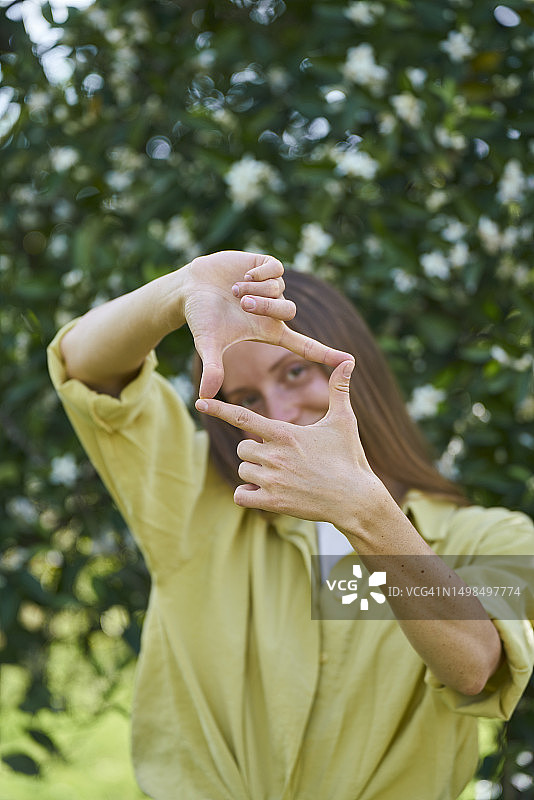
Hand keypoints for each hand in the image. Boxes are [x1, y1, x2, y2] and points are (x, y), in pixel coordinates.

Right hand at [182, 251, 352, 397]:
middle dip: (265, 306)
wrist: (190, 289)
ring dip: (256, 290)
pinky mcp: (265, 266)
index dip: (326, 353)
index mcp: (270, 331)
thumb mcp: (208, 345)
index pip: (304, 345)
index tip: (348, 362)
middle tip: (242, 305)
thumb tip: (204, 397)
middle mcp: (275, 310)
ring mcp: (272, 287)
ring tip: (234, 291)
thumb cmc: (202, 320)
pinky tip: (244, 276)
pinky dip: (260, 274)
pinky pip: (275, 269)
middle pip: (288, 310)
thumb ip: (212, 369)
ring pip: (279, 289)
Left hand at [195, 360, 386, 528]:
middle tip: (281, 458)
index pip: (242, 416)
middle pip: (243, 447)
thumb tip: (349, 360)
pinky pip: (241, 495)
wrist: (356, 499)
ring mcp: (271, 480)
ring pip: (243, 470)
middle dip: (255, 452)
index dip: (218, 408)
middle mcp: (273, 455)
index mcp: (284, 433)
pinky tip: (267, 492)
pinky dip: (249, 494)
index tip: (199, 401)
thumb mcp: (344, 421)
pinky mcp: (272, 502)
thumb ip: (339, 390)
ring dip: (255, 473)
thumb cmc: (349, 458)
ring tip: (283, 476)